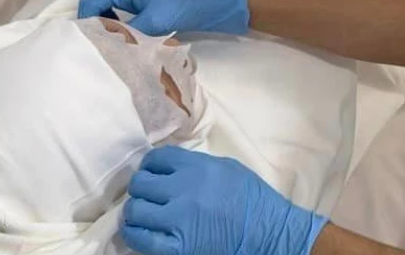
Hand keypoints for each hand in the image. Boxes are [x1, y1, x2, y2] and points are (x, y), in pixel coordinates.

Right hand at [78, 0, 249, 35]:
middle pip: (96, 4)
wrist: (213, 8)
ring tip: (106, 47)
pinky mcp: (144, 10)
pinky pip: (121, 19)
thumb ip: (128, 31)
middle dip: (92, 24)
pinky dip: (117, 30)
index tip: (87, 40)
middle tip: (94, 46)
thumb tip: (107, 44)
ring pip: (108, 13)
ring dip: (104, 28)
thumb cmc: (186, 7)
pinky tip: (121, 44)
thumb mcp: (155, 21)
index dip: (85, 19)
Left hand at [121, 146, 326, 254]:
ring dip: (137, 211)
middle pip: (141, 183)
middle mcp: (184, 189)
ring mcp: (178, 220)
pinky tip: (140, 231)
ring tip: (143, 214)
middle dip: (142, 188)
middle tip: (148, 195)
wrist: (269, 233)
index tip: (153, 173)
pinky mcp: (177, 247)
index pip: (157, 159)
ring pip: (135, 210)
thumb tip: (169, 169)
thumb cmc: (252, 199)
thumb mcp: (227, 169)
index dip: (151, 166)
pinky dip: (135, 234)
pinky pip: (140, 238)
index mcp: (199, 167)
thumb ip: (196, 165)